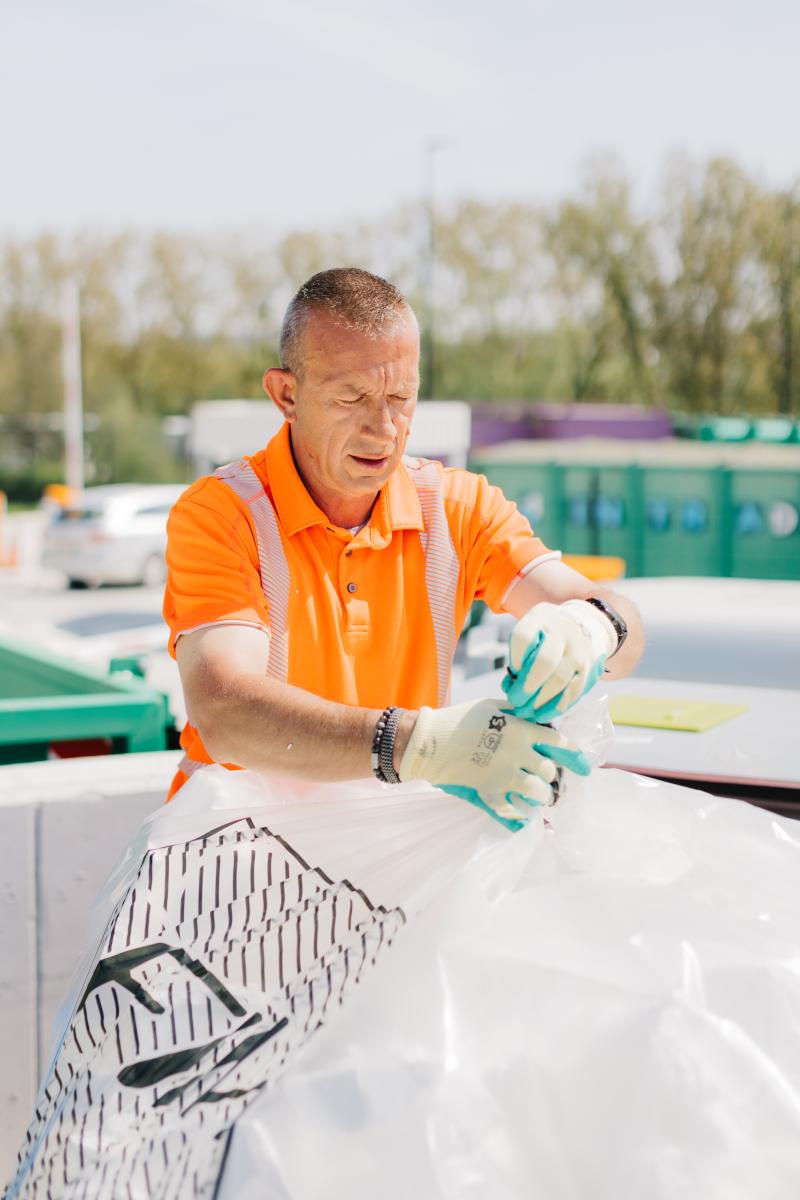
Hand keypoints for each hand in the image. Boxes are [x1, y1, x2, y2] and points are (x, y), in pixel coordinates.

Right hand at [398, 698, 590, 828]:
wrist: (429, 741)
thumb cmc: (460, 719)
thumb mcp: (493, 706)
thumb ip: (518, 715)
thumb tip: (538, 720)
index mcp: (521, 730)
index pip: (559, 743)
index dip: (572, 754)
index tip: (581, 764)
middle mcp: (518, 753)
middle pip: (549, 771)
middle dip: (550, 775)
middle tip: (545, 776)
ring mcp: (505, 775)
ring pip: (538, 792)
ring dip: (540, 795)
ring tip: (536, 795)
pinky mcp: (490, 792)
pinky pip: (512, 809)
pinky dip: (517, 812)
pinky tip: (518, 810)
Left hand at [503, 600, 616, 721]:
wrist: (587, 625)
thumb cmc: (548, 633)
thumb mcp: (532, 628)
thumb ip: (519, 653)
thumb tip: (510, 685)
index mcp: (542, 618)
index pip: (524, 638)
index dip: (516, 659)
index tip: (513, 673)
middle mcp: (563, 632)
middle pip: (545, 661)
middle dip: (527, 686)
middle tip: (515, 700)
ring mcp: (579, 651)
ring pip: (560, 681)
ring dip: (540, 702)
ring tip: (526, 712)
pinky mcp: (590, 669)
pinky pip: (573, 692)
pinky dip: (556, 707)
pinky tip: (542, 715)